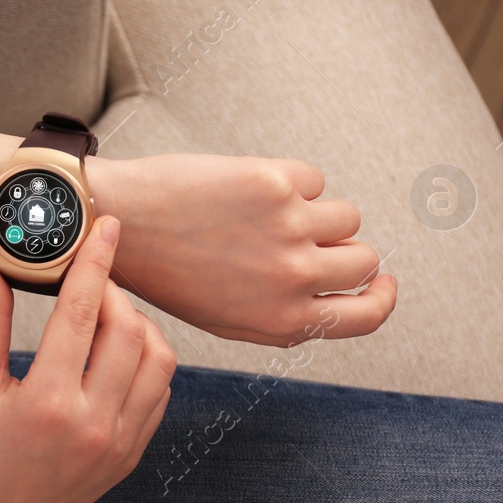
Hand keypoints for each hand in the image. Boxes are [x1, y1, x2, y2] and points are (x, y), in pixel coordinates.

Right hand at [0, 215, 175, 502]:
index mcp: (47, 402)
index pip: (83, 312)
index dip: (95, 261)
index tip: (105, 227)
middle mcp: (93, 423)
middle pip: (131, 330)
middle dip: (113, 294)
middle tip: (87, 283)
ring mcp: (119, 442)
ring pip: (159, 359)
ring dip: (137, 326)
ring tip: (103, 318)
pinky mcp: (131, 454)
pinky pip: (159, 392)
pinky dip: (146, 362)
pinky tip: (114, 354)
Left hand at [94, 154, 398, 345]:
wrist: (120, 222)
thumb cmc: (169, 271)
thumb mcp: (227, 317)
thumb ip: (288, 313)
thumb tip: (348, 293)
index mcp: (283, 321)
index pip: (367, 316)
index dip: (382, 295)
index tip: (383, 280)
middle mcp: (293, 280)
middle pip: (365, 260)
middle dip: (344, 248)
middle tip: (309, 238)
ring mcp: (290, 230)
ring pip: (347, 216)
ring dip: (318, 213)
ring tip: (265, 215)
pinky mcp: (278, 185)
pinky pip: (314, 180)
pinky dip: (289, 182)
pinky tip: (244, 192)